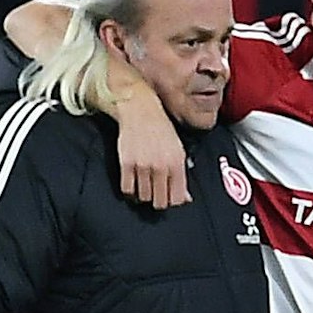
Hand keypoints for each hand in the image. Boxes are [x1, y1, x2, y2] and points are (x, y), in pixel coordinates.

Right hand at [114, 93, 188, 208]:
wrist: (141, 109)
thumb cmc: (161, 129)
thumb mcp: (178, 150)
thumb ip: (181, 176)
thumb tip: (186, 199)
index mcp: (177, 163)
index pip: (177, 198)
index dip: (173, 202)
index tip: (169, 197)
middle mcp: (161, 166)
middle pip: (159, 202)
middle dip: (158, 201)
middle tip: (155, 194)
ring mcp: (143, 165)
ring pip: (143, 198)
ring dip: (143, 195)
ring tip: (144, 186)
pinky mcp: (126, 163)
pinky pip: (127, 189)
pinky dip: (129, 191)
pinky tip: (133, 183)